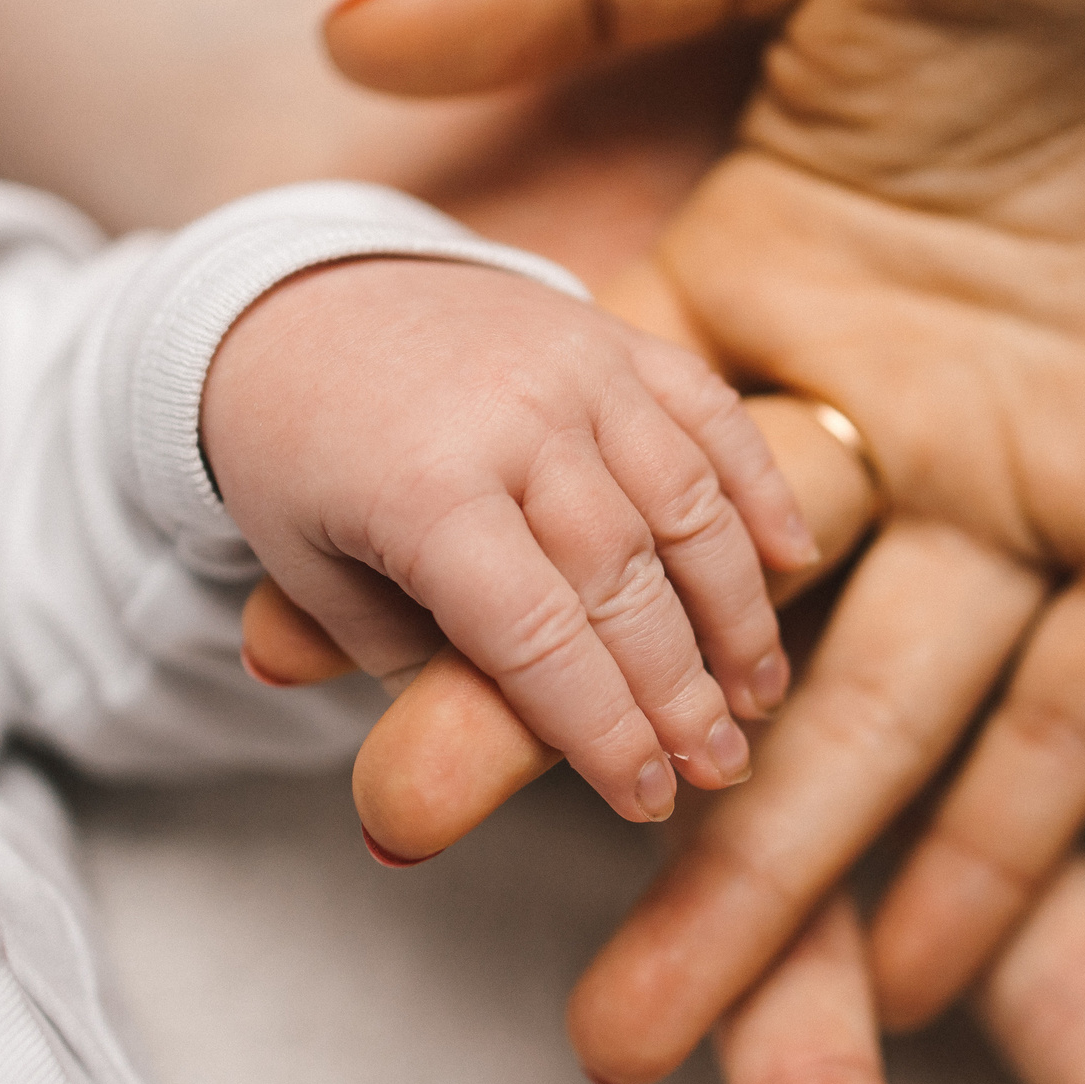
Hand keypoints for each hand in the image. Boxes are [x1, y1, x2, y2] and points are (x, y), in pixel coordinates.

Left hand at [203, 256, 814, 819]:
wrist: (294, 288)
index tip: (647, 796)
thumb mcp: (311, 571)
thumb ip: (409, 661)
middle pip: (624, 579)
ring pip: (686, 500)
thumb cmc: (296, 450)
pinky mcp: (612, 332)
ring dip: (736, 606)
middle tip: (718, 767)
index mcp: (421, 490)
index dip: (601, 729)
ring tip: (759, 692)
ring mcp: (572, 366)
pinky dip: (757, 485)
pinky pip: (707, 410)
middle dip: (681, 690)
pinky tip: (790, 560)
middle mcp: (511, 420)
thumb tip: (511, 752)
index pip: (536, 637)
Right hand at [319, 0, 1084, 1080]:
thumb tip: (342, 28)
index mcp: (777, 258)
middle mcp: (889, 400)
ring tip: (639, 1029)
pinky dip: (997, 844)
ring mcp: (1042, 479)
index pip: (585, 452)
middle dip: (565, 741)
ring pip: (881, 710)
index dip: (462, 548)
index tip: (307, 666)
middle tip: (412, 867)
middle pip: (701, 613)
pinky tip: (898, 976)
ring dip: (766, 866)